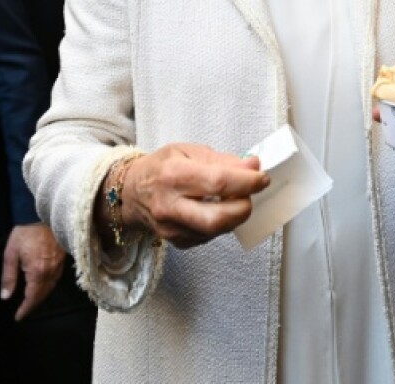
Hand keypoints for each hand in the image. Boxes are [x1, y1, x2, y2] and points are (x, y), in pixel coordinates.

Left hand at [0, 223, 64, 320]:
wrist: (45, 216)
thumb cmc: (26, 233)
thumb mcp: (11, 253)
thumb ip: (8, 276)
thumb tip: (5, 296)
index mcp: (37, 272)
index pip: (32, 297)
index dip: (25, 309)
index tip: (18, 317)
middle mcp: (50, 272)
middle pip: (42, 295)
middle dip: (32, 305)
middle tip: (23, 312)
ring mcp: (58, 267)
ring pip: (50, 288)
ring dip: (40, 297)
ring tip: (31, 301)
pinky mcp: (62, 261)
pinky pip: (55, 280)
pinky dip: (47, 287)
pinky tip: (42, 286)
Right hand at [121, 144, 269, 249]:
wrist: (131, 192)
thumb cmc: (162, 167)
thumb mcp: (189, 151)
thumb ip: (223, 160)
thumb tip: (254, 167)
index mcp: (173, 175)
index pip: (217, 182)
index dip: (247, 182)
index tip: (262, 178)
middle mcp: (169, 205)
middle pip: (217, 218)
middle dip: (243, 208)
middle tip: (249, 196)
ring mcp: (171, 228)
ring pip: (215, 231)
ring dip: (234, 216)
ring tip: (234, 199)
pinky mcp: (176, 242)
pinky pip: (209, 237)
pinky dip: (221, 223)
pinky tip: (216, 209)